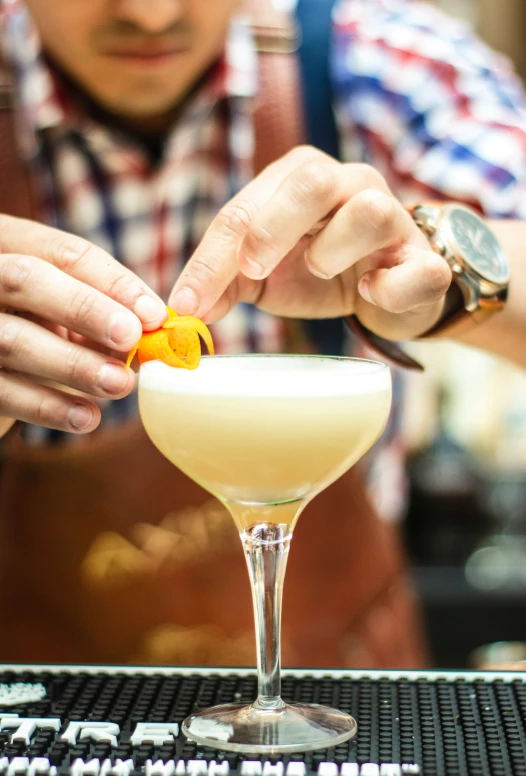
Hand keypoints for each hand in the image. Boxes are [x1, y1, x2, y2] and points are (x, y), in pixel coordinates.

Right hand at [0, 215, 165, 434]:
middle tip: (130, 337)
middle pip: (26, 279)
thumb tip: (152, 328)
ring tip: (119, 385)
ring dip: (75, 364)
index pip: (63, 252)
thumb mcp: (67, 313)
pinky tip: (86, 417)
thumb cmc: (41, 332)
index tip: (154, 314)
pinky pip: (3, 391)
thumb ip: (103, 312)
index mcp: (10, 246)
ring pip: (13, 339)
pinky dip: (49, 406)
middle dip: (85, 309)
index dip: (113, 282)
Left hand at [169, 147, 451, 339]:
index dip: (211, 258)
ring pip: (368, 211)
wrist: (389, 288)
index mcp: (298, 180)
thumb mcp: (265, 274)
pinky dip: (391, 286)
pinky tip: (371, 292)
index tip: (186, 305)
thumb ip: (226, 282)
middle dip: (272, 228)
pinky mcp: (424, 259)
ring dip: (334, 249)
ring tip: (321, 272)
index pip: (245, 209)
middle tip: (252, 270)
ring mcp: (393, 217)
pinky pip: (417, 268)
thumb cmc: (321, 270)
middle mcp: (348, 184)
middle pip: (310, 181)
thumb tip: (185, 309)